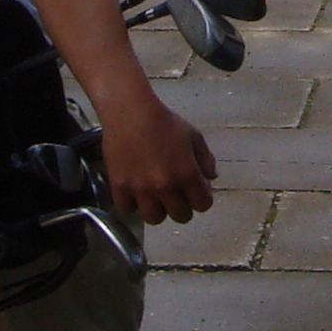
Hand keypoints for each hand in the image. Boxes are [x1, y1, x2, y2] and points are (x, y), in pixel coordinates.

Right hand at [96, 96, 217, 226]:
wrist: (130, 112)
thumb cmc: (164, 122)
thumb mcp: (194, 136)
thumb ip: (206, 159)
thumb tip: (212, 178)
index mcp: (187, 174)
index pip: (203, 205)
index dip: (201, 199)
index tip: (195, 192)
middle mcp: (165, 186)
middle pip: (181, 217)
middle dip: (182, 207)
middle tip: (175, 196)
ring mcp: (141, 189)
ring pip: (155, 218)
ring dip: (158, 209)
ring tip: (154, 197)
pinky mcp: (119, 187)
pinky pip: (128, 210)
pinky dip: (132, 204)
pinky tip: (134, 192)